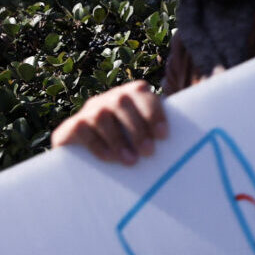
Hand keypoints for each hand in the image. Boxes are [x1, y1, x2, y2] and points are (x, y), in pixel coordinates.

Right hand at [52, 79, 167, 165]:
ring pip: (101, 115)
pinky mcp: (71, 125)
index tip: (163, 136)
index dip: (153, 112)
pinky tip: (110, 159)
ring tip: (131, 161)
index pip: (142, 93)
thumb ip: (158, 133)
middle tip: (149, 152)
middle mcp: (109, 98)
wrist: (89, 159)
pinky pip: (82, 129)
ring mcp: (89, 110)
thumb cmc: (132, 146)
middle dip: (137, 128)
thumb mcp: (146, 136)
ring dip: (118, 139)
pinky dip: (98, 145)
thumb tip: (183, 146)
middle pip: (121, 102)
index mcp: (131, 95)